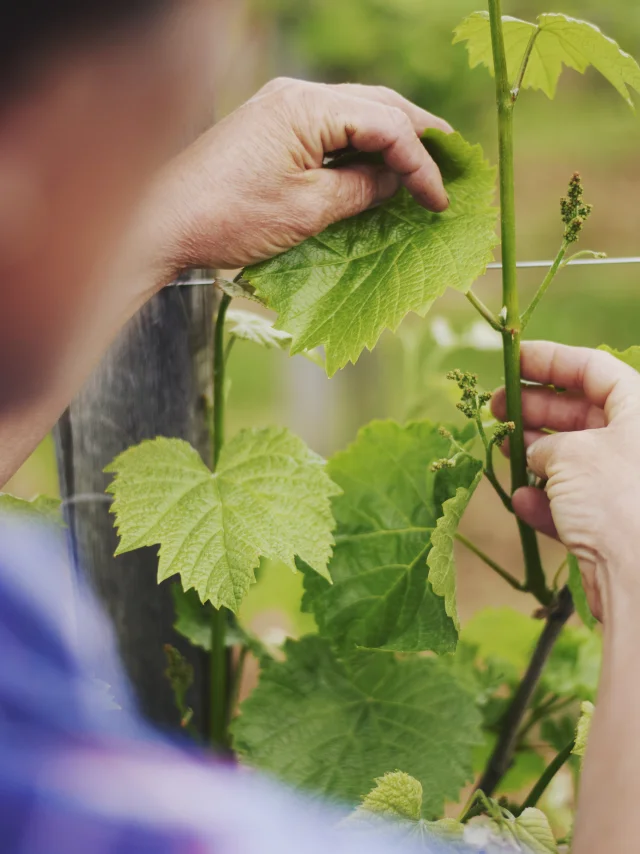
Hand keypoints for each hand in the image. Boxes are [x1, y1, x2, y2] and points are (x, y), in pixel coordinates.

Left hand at [145, 78, 451, 276]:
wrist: (162, 223)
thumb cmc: (230, 218)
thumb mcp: (308, 210)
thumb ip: (361, 189)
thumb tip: (397, 179)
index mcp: (308, 106)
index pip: (386, 124)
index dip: (421, 163)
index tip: (440, 201)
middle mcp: (296, 95)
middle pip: (376, 104)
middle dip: (417, 135)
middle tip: (453, 162)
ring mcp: (281, 108)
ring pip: (355, 112)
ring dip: (391, 137)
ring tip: (424, 162)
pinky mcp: (271, 127)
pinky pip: (330, 128)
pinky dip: (360, 146)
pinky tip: (376, 166)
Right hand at [492, 341, 639, 620]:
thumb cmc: (616, 500)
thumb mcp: (571, 454)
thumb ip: (547, 444)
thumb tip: (538, 454)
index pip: (594, 369)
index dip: (550, 360)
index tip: (513, 359)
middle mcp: (637, 445)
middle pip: (582, 413)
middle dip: (535, 408)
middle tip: (495, 407)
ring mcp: (626, 486)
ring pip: (574, 458)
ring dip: (534, 453)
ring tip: (500, 448)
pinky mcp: (614, 525)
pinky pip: (574, 501)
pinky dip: (545, 499)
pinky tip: (520, 499)